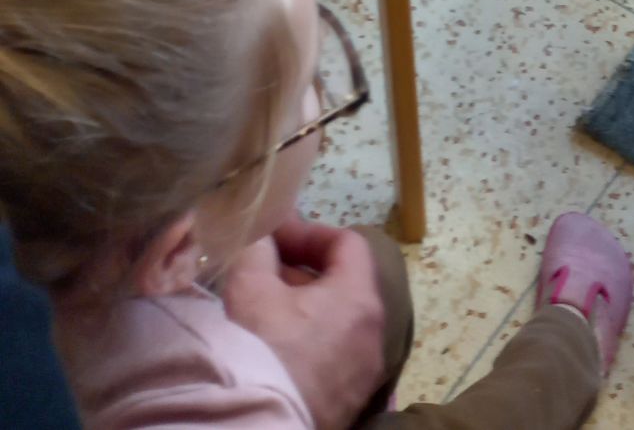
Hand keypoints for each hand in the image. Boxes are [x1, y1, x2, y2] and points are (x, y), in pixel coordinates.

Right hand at [223, 218, 385, 429]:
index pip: (348, 244)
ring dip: (306, 308)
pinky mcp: (351, 402)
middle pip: (345, 284)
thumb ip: (259, 249)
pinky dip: (312, 342)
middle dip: (303, 271)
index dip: (309, 232)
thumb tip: (263, 235)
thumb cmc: (262, 349)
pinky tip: (278, 349)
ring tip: (266, 309)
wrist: (258, 428)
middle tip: (265, 270)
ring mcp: (365, 372)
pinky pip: (336, 357)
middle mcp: (374, 334)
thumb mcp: (251, 287)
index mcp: (360, 298)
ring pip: (339, 323)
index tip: (276, 235)